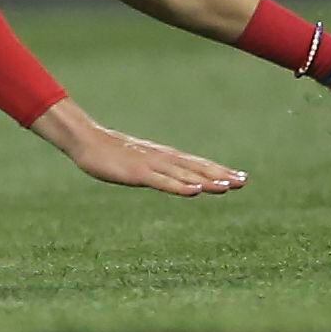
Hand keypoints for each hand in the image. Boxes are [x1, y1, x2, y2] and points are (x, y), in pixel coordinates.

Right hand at [29, 98, 247, 197]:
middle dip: (221, 175)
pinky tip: (194, 191)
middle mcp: (163, 158)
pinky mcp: (138, 173)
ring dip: (207, 180)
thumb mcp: (138, 160)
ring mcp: (151, 165)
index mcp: (164, 156)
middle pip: (197, 167)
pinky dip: (180, 186)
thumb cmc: (111, 152)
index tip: (241, 177)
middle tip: (244, 181)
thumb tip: (168, 175)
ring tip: (227, 187)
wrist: (86, 140)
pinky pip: (163, 182)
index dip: (219, 170)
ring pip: (185, 174)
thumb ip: (156, 169)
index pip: (198, 164)